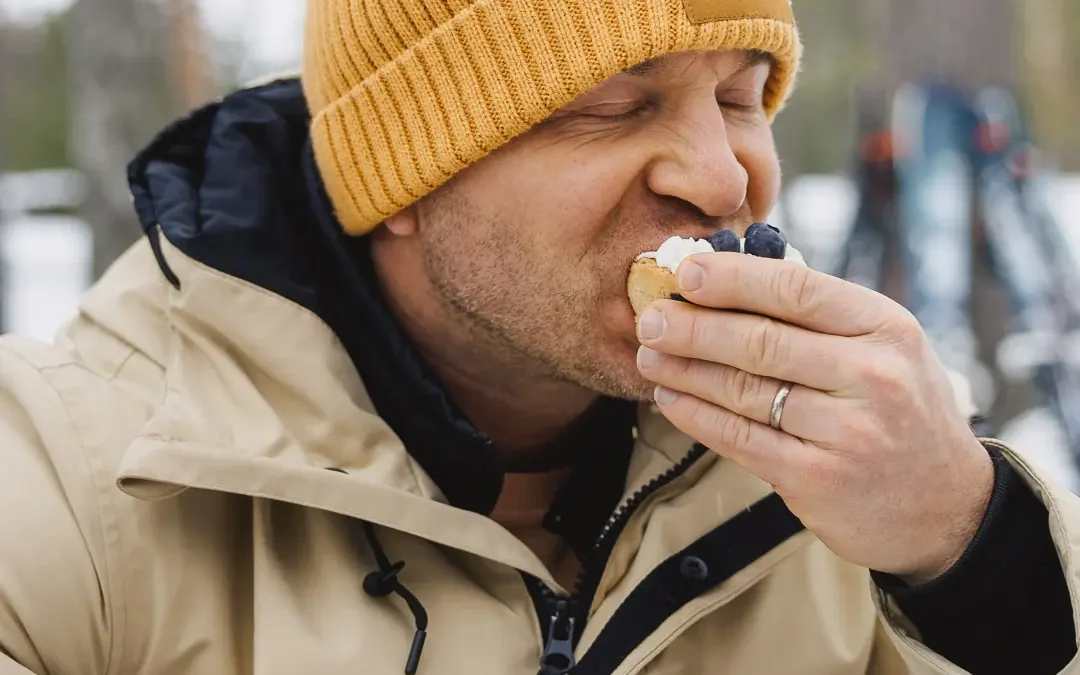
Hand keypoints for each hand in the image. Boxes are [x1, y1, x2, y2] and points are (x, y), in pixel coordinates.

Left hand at [635, 252, 993, 583]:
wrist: (949, 509)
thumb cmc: (902, 412)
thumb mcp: (887, 349)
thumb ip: (822, 318)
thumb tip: (733, 275)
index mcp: (885, 329)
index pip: (795, 289)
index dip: (732, 278)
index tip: (685, 270)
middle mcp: (871, 376)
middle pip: (760, 340)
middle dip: (692, 326)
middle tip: (649, 316)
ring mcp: (847, 432)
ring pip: (743, 390)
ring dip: (685, 370)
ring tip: (648, 354)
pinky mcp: (818, 479)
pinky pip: (740, 439)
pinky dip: (696, 416)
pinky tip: (669, 397)